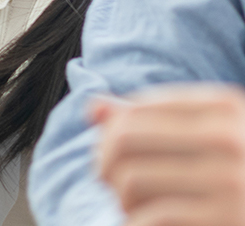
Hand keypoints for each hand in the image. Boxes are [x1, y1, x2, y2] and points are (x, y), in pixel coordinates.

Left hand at [92, 84, 244, 225]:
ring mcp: (232, 184)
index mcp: (226, 108)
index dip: (111, 131)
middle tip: (108, 180)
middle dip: (105, 162)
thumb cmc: (244, 176)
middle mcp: (229, 139)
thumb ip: (152, 119)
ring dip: (120, 199)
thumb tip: (92, 108)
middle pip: (124, 139)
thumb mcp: (213, 136)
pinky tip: (146, 225)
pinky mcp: (228, 223)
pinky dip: (136, 224)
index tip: (110, 152)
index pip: (138, 108)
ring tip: (132, 207)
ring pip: (131, 181)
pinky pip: (152, 218)